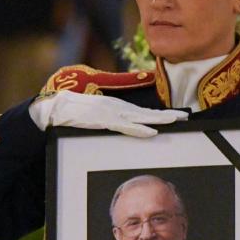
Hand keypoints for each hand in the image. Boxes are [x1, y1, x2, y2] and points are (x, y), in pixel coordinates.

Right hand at [29, 90, 186, 137]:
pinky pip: (124, 126)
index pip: (143, 111)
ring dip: (158, 120)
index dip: (161, 113)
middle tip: (186, 117)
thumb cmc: (73, 112)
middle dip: (167, 115)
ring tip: (175, 122)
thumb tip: (121, 124)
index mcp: (116, 106)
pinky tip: (152, 132)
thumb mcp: (95, 113)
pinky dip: (139, 129)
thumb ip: (109, 116)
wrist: (53, 108)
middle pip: (147, 112)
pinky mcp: (102, 119)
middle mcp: (116, 107)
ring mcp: (110, 113)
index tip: (178, 116)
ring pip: (140, 117)